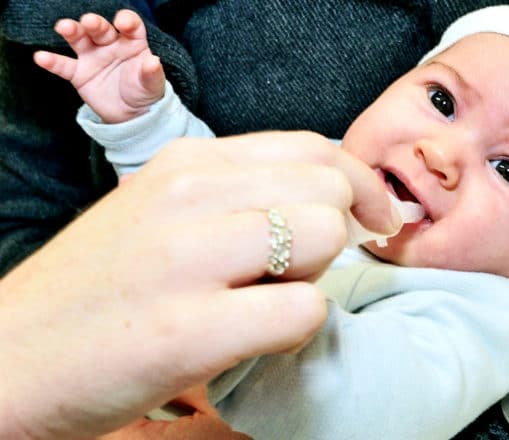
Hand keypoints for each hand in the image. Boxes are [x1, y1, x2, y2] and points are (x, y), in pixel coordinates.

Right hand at [0, 132, 398, 438]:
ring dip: (314, 276)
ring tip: (264, 301)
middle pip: (329, 188)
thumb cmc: (100, 287)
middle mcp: (187, 197)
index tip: (371, 219)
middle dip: (338, 232)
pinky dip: (297, 328)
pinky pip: (302, 309)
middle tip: (301, 269)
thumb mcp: (159, 211)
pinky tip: (254, 338)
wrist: (12, 360)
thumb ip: (236, 194)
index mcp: (184, 164)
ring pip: (323, 237)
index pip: (311, 146)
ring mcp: (186, 261)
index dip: (358, 184)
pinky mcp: (188, 331)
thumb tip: (329, 200)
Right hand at [34, 9, 164, 122]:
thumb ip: (152, 73)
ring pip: (80, 39)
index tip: (123, 23)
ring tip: (63, 27)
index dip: (127, 21)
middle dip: (94, 24)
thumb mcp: (152, 84)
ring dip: (72, 31)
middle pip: (101, 29)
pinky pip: (64, 66)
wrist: (132, 115)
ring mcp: (93, 57)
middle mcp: (111, 45)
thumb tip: (153, 61)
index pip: (130, 26)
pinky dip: (53, 62)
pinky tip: (41, 58)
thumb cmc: (145, 92)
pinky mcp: (79, 73)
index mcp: (133, 43)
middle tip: (89, 22)